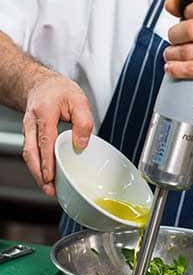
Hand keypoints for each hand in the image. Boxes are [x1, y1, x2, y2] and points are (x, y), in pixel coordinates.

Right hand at [23, 72, 93, 195]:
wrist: (41, 84)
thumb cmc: (60, 91)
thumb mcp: (79, 100)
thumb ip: (83, 122)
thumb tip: (81, 145)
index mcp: (44, 113)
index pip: (44, 140)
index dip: (46, 160)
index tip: (50, 176)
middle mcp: (32, 123)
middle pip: (31, 152)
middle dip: (39, 173)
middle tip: (49, 190)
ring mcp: (28, 130)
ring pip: (29, 154)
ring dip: (37, 173)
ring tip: (49, 189)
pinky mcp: (30, 136)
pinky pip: (32, 153)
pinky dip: (38, 166)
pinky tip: (48, 177)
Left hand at [163, 0, 192, 96]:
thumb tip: (172, 5)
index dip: (190, 11)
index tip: (184, 18)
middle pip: (191, 29)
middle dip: (175, 35)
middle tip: (174, 39)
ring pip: (188, 51)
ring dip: (173, 54)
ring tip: (172, 54)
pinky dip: (177, 69)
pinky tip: (173, 67)